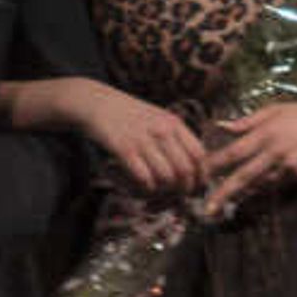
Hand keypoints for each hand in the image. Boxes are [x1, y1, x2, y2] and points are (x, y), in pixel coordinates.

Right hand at [78, 82, 206, 200]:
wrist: (94, 101)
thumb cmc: (128, 114)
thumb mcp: (158, 117)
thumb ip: (175, 136)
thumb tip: (194, 163)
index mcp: (173, 123)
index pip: (199, 154)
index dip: (201, 174)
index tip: (196, 185)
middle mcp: (161, 131)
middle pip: (185, 170)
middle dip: (185, 188)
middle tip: (179, 195)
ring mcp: (143, 139)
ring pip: (166, 177)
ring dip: (165, 191)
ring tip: (159, 192)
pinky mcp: (123, 148)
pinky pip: (144, 177)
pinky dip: (147, 188)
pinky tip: (144, 186)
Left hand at [206, 104, 296, 209]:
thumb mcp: (276, 110)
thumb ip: (247, 120)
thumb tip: (222, 126)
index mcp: (266, 133)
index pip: (233, 152)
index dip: (214, 165)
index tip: (198, 175)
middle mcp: (275, 152)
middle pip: (243, 177)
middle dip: (223, 194)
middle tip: (206, 210)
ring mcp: (288, 167)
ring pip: (258, 185)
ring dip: (240, 194)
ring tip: (221, 204)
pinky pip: (274, 184)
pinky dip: (262, 186)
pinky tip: (252, 190)